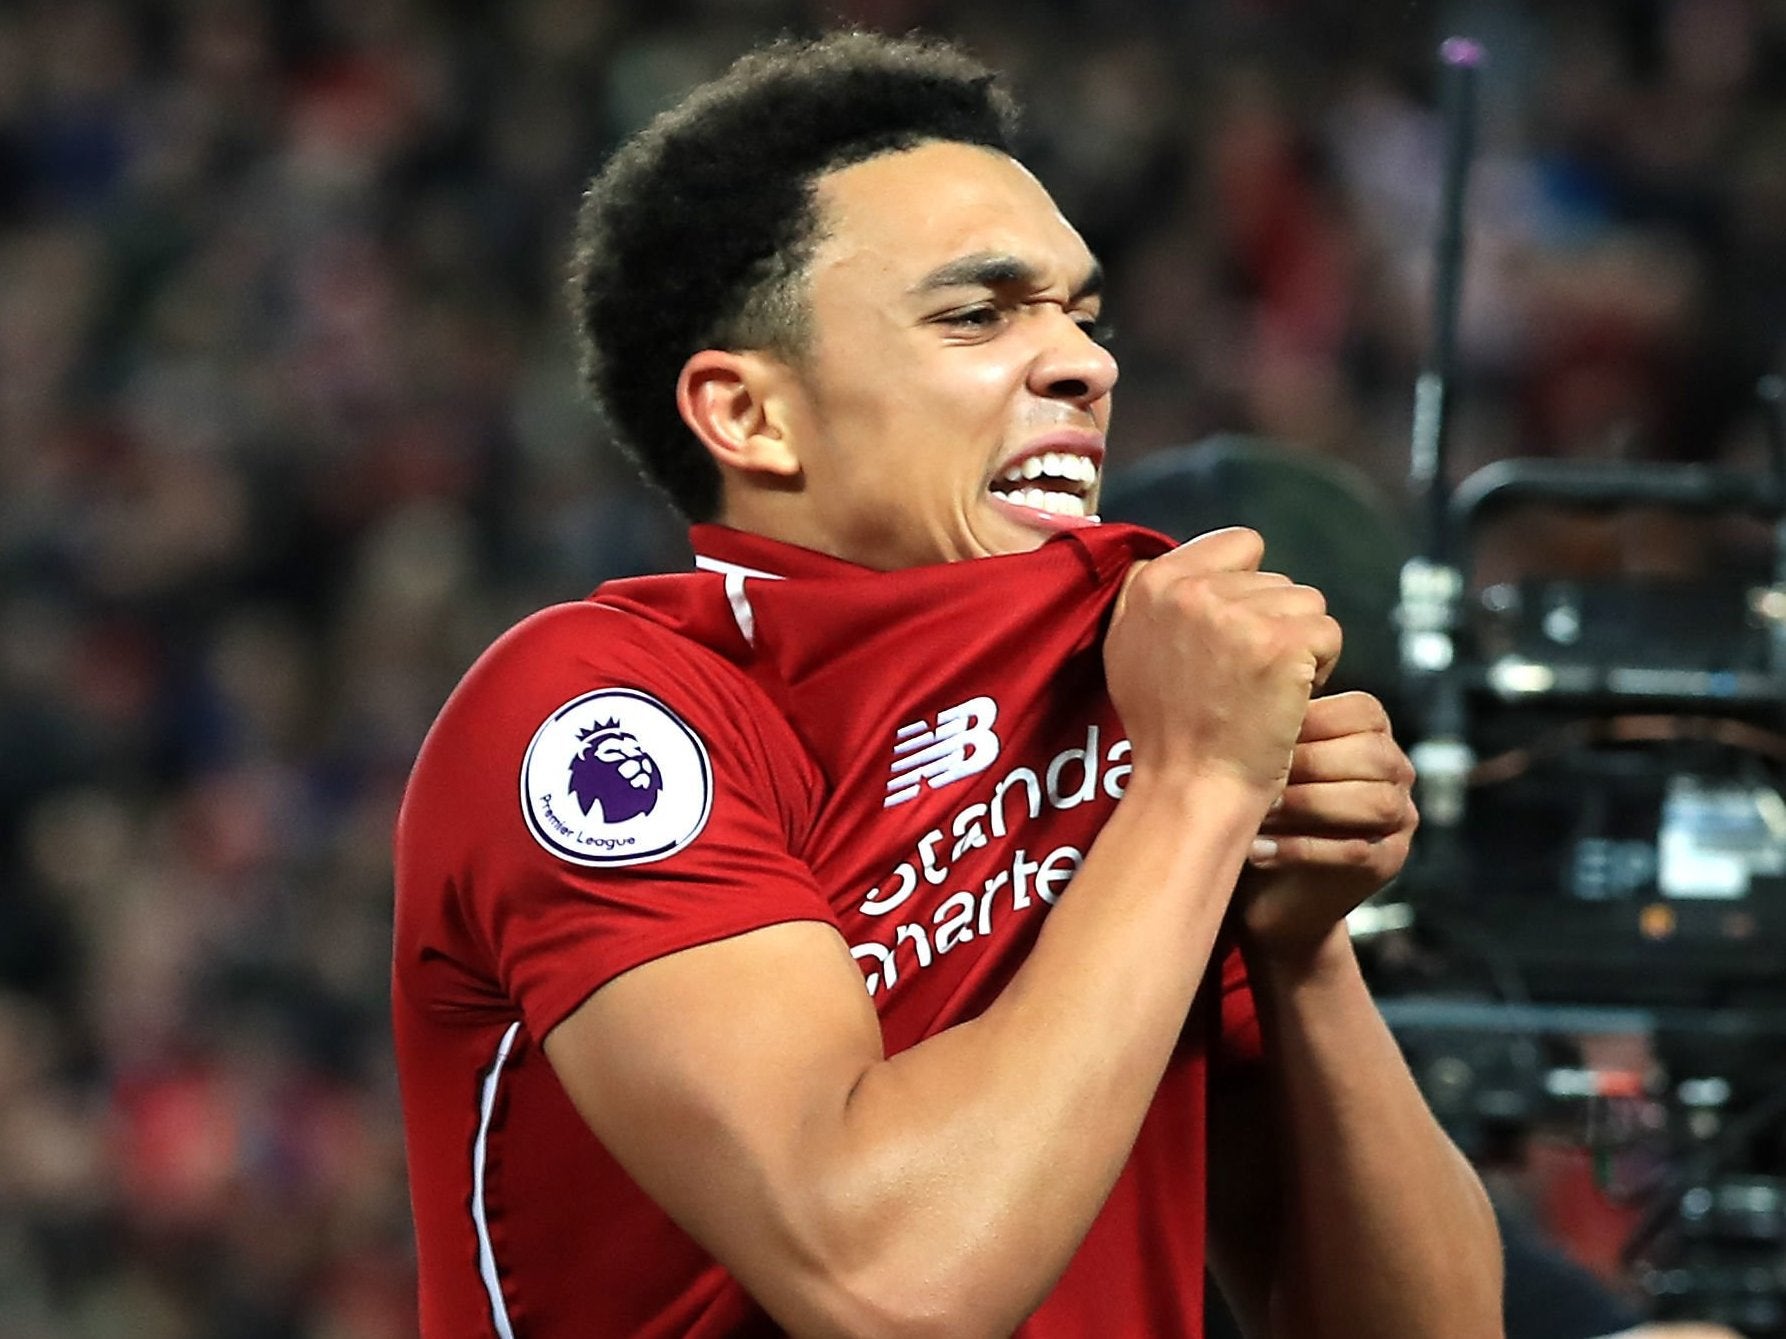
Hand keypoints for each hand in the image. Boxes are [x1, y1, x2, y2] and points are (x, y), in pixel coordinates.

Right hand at [1105, 528, 1341, 799]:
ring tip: (1262, 689)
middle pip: (1276, 580)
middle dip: (1272, 623)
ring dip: (1298, 645)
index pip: (1239, 544)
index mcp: (1154, 584)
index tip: (1231, 637)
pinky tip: (1284, 699)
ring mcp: (1236, 614)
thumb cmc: (1167, 730)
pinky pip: (1327, 634)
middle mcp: (1192, 590)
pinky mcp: (1279, 643)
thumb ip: (1156, 600)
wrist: (1190, 785)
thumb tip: (1192, 569)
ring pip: (1307, 604)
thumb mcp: (1129, 650)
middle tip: (1242, 678)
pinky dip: (1318, 668)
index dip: (1248, 589)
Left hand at [1239, 691, 1416, 959]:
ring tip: (1258, 812)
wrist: (1266, 894)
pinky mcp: (1385, 866)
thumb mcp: (1266, 763)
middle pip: (1373, 755)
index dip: (1312, 720)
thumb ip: (1274, 730)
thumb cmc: (1260, 812)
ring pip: (1373, 802)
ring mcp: (1398, 822)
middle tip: (1251, 775)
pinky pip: (1354, 852)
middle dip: (1307, 763)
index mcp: (1373, 737)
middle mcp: (1397, 775)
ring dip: (1307, 804)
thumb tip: (1236, 690)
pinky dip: (1299, 849)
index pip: (1364, 711)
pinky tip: (1256, 850)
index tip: (1256, 733)